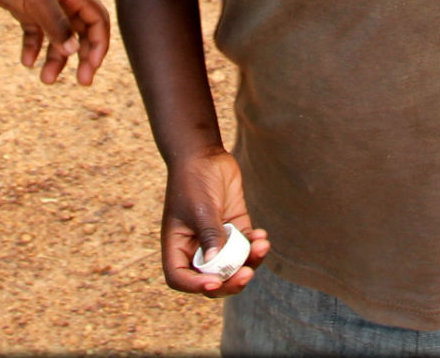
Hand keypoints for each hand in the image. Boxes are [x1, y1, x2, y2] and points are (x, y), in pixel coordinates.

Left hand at [0, 0, 109, 83]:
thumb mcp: (37, 1)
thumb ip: (56, 26)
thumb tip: (73, 52)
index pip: (98, 22)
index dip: (99, 45)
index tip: (90, 68)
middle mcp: (64, 0)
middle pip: (82, 33)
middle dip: (84, 57)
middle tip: (82, 82)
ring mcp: (45, 5)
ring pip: (58, 37)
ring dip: (56, 58)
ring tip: (45, 80)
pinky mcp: (26, 9)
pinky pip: (36, 34)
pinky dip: (33, 48)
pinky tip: (26, 62)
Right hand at [162, 149, 269, 296]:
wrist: (205, 154)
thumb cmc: (193, 180)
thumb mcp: (200, 208)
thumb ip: (210, 235)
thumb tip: (215, 264)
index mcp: (177, 245)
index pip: (180, 278)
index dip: (195, 286)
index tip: (214, 283)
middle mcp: (196, 246)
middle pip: (211, 277)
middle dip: (230, 280)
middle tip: (246, 275)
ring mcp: (217, 238)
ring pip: (233, 264)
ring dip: (249, 261)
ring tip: (261, 246)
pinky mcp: (234, 227)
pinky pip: (246, 246)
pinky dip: (255, 246)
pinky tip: (262, 236)